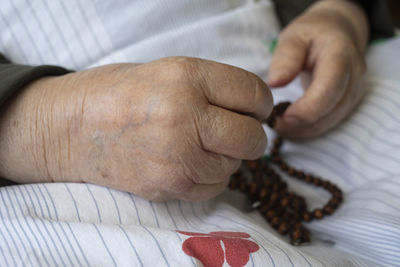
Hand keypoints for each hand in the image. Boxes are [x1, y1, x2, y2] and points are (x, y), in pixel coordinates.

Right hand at [0, 57, 272, 200]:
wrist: (73, 127)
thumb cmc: (120, 93)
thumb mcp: (169, 71)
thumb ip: (214, 88)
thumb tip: (254, 108)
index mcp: (187, 77)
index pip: (254, 94)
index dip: (260, 104)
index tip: (254, 110)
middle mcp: (185, 117)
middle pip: (252, 138)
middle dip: (250, 136)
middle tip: (233, 131)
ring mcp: (178, 157)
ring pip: (234, 166)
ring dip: (225, 158)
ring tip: (197, 145)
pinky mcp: (169, 186)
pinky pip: (215, 187)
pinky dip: (209, 177)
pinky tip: (187, 162)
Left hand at [268, 0, 367, 138]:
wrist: (337, 32)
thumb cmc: (312, 33)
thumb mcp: (294, 36)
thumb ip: (286, 57)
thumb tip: (275, 83)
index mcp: (341, 55)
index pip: (330, 88)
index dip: (306, 108)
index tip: (281, 116)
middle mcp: (353, 76)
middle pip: (331, 111)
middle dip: (299, 123)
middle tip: (272, 122)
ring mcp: (354, 92)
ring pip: (329, 122)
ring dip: (301, 129)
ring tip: (277, 122)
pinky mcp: (348, 104)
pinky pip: (328, 124)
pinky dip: (307, 129)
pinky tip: (289, 123)